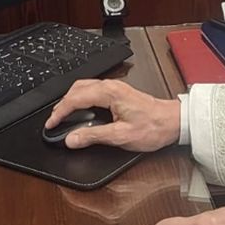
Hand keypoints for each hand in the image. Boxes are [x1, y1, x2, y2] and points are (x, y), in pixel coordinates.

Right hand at [44, 79, 179, 150]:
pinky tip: (80, 110)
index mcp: (109, 93)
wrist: (173, 122)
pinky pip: (93, 90)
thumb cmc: (153, 127)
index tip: (51, 124)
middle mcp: (110, 86)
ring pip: (84, 88)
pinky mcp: (118, 92)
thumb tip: (72, 138)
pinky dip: (81, 99)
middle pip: (76, 89)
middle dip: (62, 104)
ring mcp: (115, 87)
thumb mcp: (121, 136)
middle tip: (54, 121)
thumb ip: (93, 136)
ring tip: (63, 116)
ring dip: (71, 100)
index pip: (75, 99)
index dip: (59, 112)